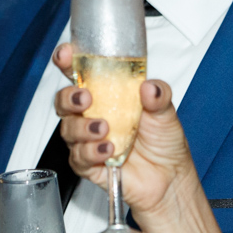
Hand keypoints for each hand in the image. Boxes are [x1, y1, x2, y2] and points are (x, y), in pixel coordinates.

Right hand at [52, 44, 201, 220]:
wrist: (169, 178)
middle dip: (69, 97)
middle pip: (64, 101)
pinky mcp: (90, 164)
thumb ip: (159, 95)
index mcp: (107, 94)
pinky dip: (90, 152)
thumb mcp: (166, 111)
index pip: (80, 73)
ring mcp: (89, 139)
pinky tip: (107, 150)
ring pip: (67, 129)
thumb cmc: (163, 141)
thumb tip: (150, 87)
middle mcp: (94, 114)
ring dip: (83, 127)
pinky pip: (78, 157)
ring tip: (105, 129)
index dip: (67, 61)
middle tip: (86, 98)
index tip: (65, 54)